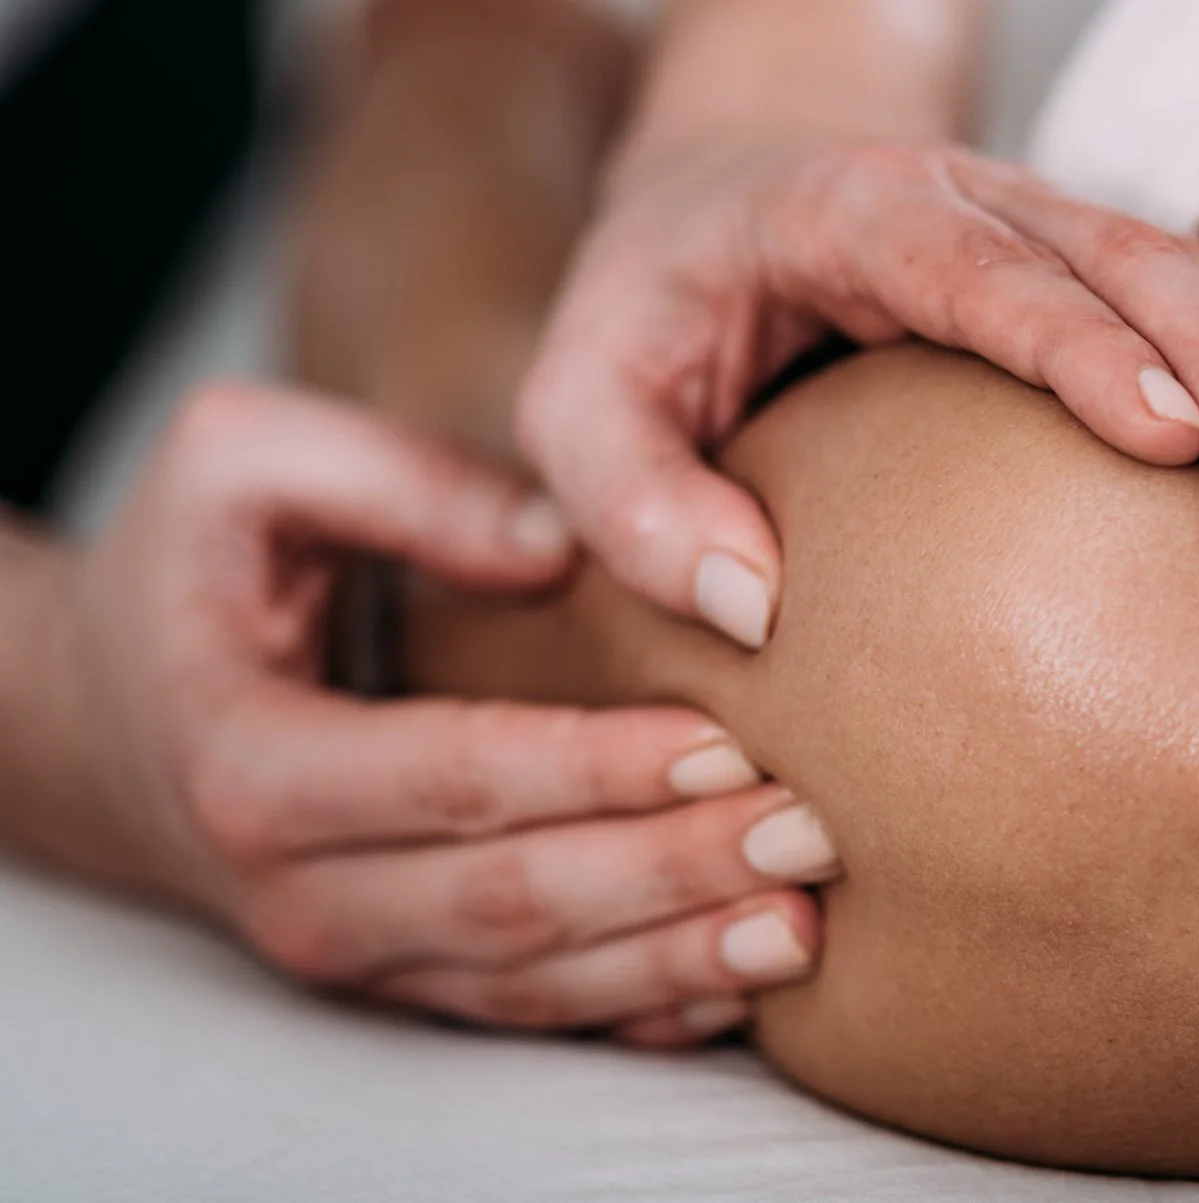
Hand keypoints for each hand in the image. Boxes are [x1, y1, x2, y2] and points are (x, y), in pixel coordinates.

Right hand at [14, 382, 831, 1047]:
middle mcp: (296, 889)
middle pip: (514, 899)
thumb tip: (563, 544)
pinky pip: (528, 1015)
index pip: (455, 776)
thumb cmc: (196, 566)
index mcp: (254, 762)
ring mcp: (350, 954)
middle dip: (673, 871)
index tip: (728, 740)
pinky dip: (639, 1010)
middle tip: (814, 831)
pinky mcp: (398, 979)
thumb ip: (404, 481)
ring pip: (532, 982)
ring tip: (810, 919)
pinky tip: (744, 982)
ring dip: (677, 958)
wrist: (104, 717)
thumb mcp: (245, 462)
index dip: (596, 767)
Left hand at [517, 132, 1198, 646]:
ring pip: (1180, 261)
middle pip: (1116, 262)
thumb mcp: (578, 391)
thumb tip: (751, 609)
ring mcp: (1040, 223)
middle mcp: (968, 203)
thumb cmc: (651, 299)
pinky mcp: (1084, 262)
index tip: (1171, 436)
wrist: (726, 170)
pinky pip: (1197, 269)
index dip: (1081, 349)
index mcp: (848, 218)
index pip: (980, 276)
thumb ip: (629, 497)